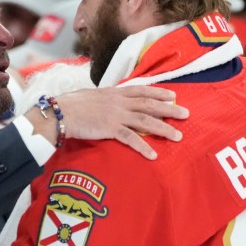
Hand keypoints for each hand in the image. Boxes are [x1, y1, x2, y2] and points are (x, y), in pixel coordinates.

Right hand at [57, 85, 188, 159]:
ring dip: (163, 128)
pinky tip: (153, 155)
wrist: (60, 112)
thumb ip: (104, 99)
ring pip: (145, 120)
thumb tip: (108, 101)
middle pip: (149, 104)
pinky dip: (143, 146)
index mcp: (114, 92)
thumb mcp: (92, 96)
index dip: (159, 92)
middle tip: (186, 114)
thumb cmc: (71, 105)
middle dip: (169, 109)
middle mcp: (119, 102)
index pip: (141, 90)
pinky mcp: (109, 128)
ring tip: (178, 136)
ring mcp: (115, 115)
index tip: (173, 95)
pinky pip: (130, 138)